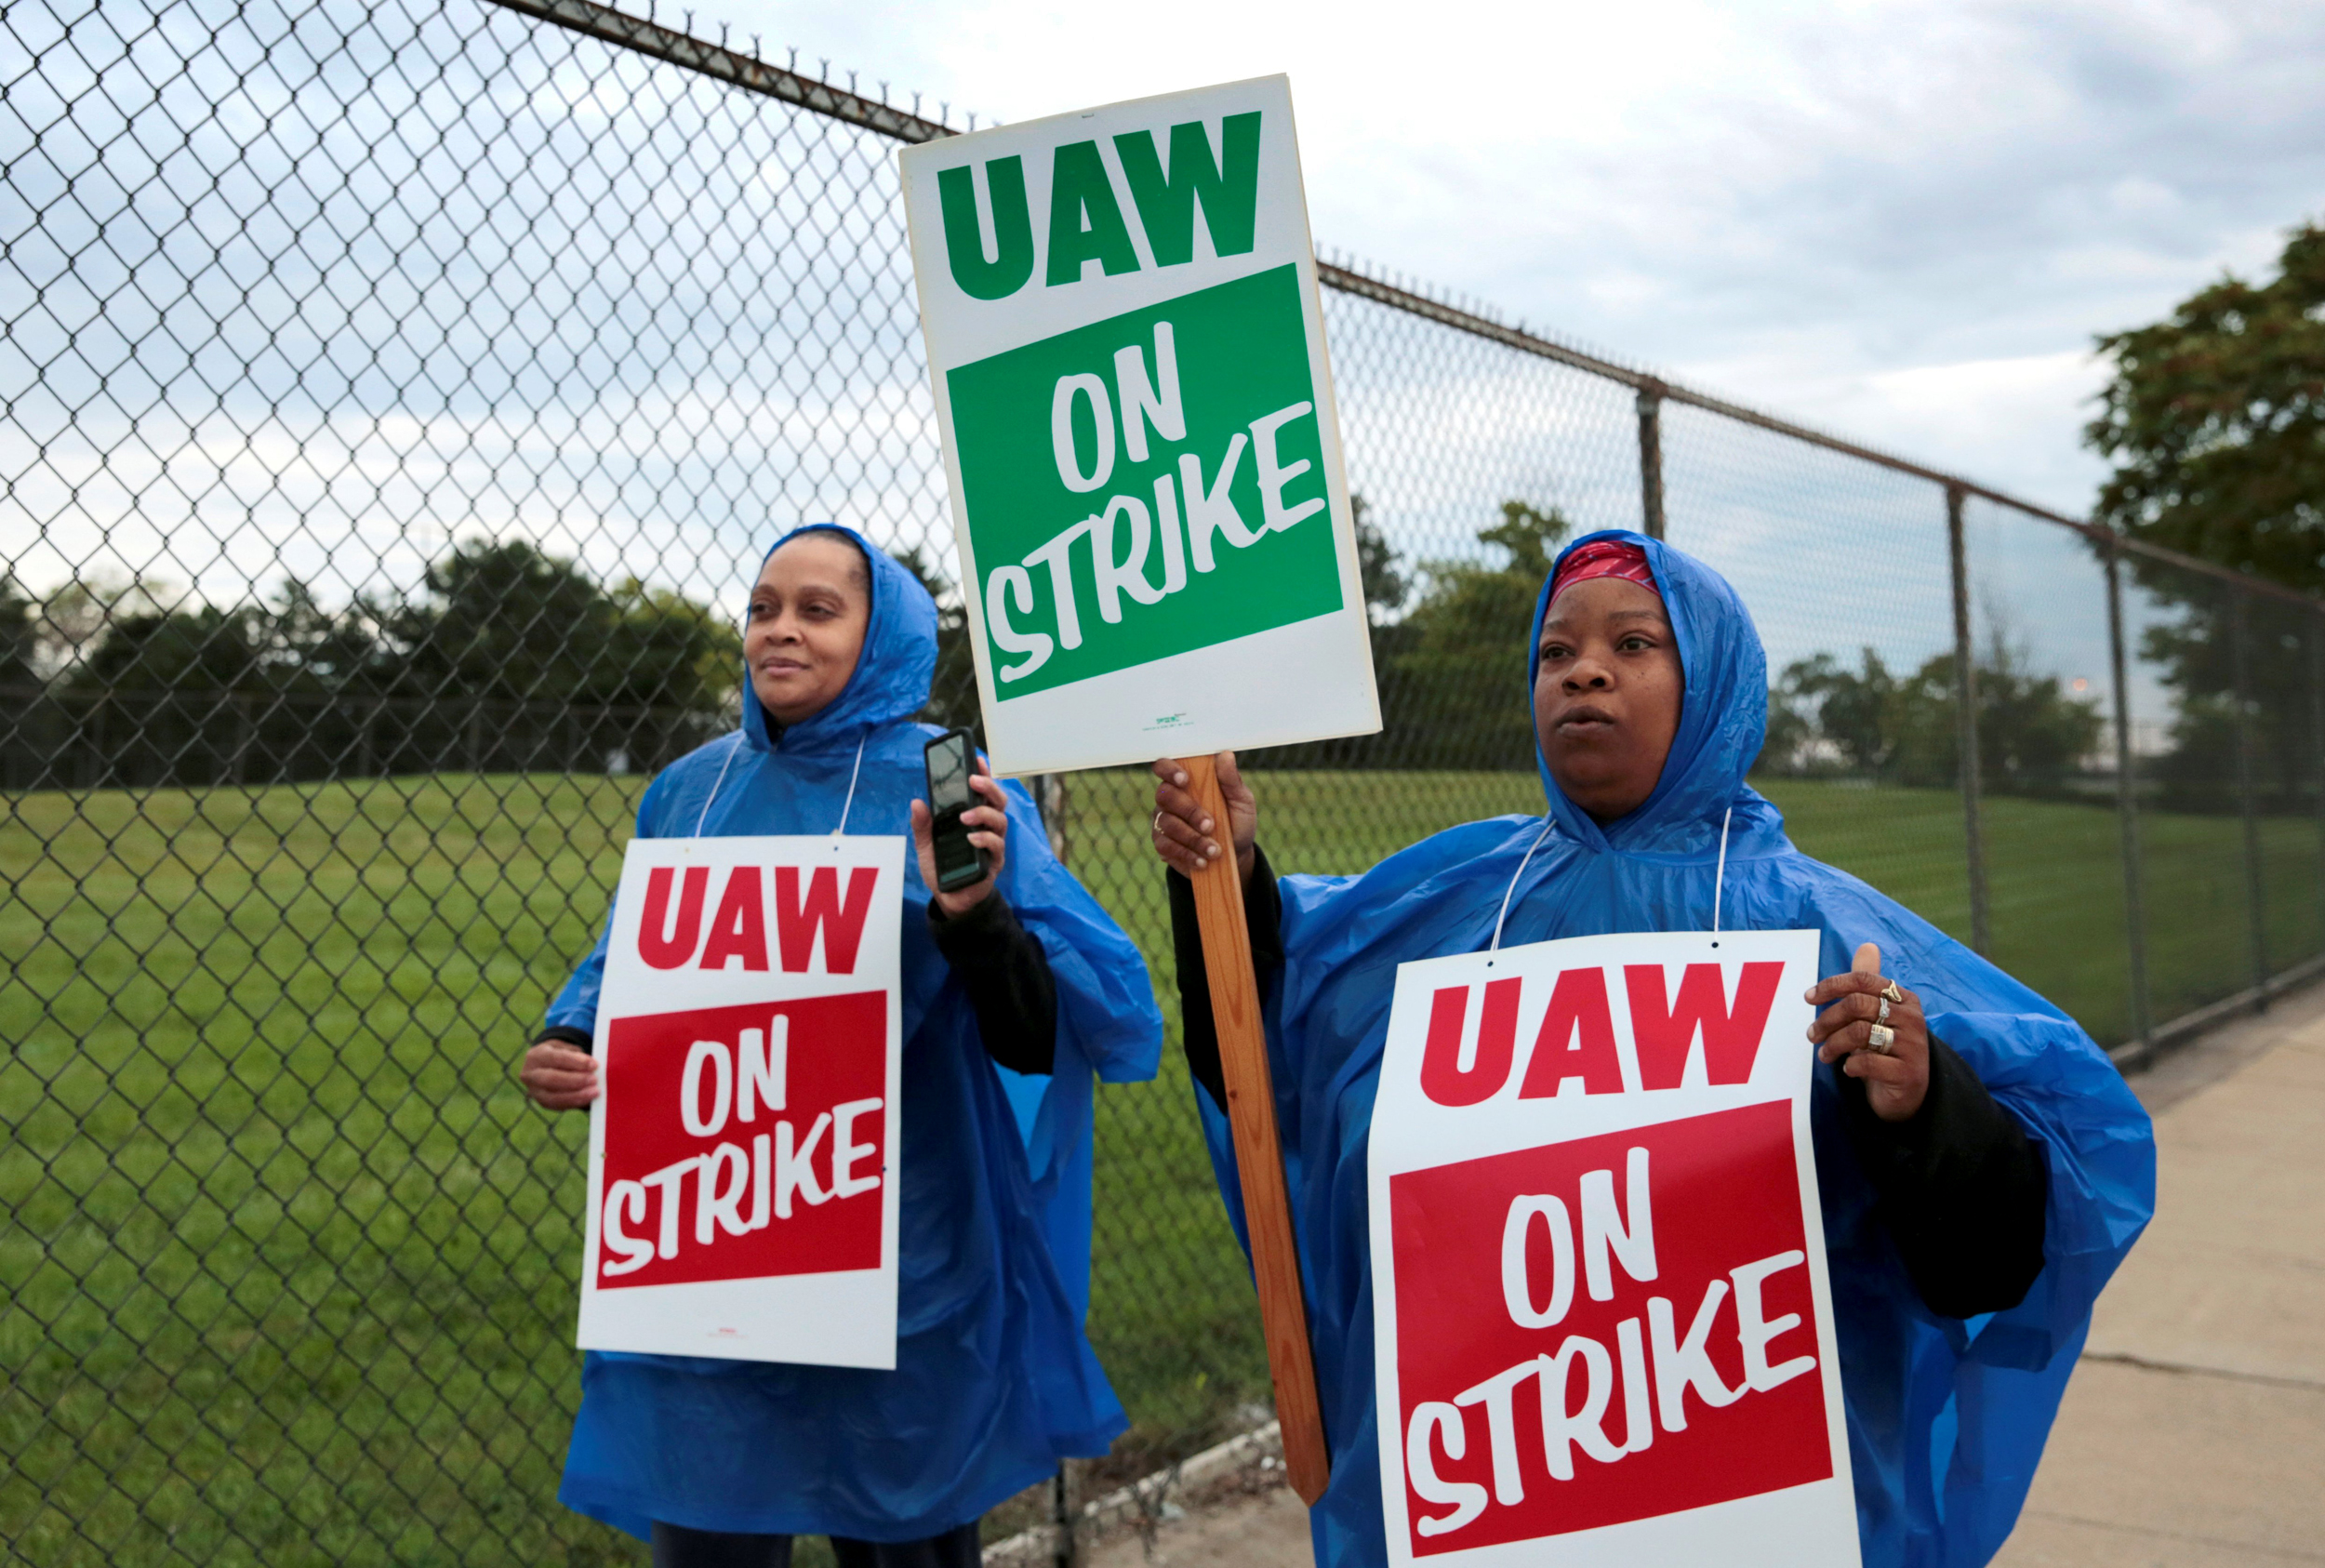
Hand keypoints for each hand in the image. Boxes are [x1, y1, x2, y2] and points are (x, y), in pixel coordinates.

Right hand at [520, 1041, 598, 1110]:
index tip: (594, 1064)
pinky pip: (557, 1105)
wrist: (546, 1066)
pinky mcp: (541, 1102)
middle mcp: (530, 1074)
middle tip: (594, 1080)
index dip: (575, 1062)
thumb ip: (576, 1056)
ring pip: (552, 1096)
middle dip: (574, 1080)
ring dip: (576, 1095)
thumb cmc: (560, 1054)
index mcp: (536, 1055)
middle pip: (551, 1079)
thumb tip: (592, 1066)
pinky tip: (587, 1098)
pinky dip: (574, 1102)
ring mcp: (534, 1091)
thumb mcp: (566, 1048)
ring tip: (594, 1091)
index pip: (555, 1058)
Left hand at [911, 766, 1008, 916]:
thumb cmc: (942, 867)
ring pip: (1001, 820)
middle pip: (998, 801)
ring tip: (965, 816)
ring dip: (983, 814)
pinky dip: (984, 839)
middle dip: (988, 787)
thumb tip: (917, 803)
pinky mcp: (994, 862)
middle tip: (974, 781)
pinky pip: (996, 846)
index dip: (983, 774)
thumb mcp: (926, 844)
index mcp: (974, 818)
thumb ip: (923, 825)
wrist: (948, 897)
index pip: (983, 792)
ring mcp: (994, 844)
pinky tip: (971, 838)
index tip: (976, 758)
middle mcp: (988, 827)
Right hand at [1150, 752, 1257, 883]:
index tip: (1184, 780)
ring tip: (1214, 851)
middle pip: (1164, 795)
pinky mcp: (1163, 844)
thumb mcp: (1242, 801)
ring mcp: (1163, 821)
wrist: (1236, 855)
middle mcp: (1170, 798)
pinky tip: (1202, 861)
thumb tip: (1226, 754)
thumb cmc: (1237, 821)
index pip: (1164, 766)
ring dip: (1192, 838)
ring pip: (1166, 823)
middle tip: (1210, 826)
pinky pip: (1166, 846)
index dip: (1168, 770)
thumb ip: (1231, 780)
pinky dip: (1186, 854)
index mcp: (1187, 781)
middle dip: (1188, 811)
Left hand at [1807, 942, 1930, 1121]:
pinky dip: (1851, 1065)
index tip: (1808, 997)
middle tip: (1812, 1035)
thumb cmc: (1887, 1046)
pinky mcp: (1908, 1073)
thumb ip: (1868, 983)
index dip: (1832, 985)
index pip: (1863, 980)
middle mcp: (1911, 1018)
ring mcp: (1912, 1046)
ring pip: (1859, 1033)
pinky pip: (1868, 1062)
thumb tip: (1867, 945)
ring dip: (1833, 1044)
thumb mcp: (1878, 1013)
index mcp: (1904, 998)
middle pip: (1857, 1005)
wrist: (1910, 1090)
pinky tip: (1848, 1069)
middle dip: (1827, 1019)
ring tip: (1824, 1055)